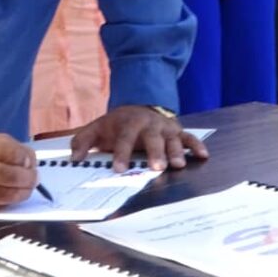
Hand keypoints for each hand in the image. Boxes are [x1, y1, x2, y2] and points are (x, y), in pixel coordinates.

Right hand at [0, 128, 37, 211]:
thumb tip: (28, 159)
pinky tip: (10, 195)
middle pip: (9, 176)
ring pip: (4, 196)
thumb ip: (3, 145)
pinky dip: (6, 201)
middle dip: (28, 178)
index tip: (30, 160)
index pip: (9, 153)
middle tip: (34, 177)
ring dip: (21, 193)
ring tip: (26, 188)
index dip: (25, 158)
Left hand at [70, 105, 208, 172]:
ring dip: (176, 152)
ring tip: (177, 165)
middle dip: (154, 153)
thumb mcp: (97, 129)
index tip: (118, 169)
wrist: (138, 106)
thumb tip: (74, 159)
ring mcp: (165, 128)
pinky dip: (196, 146)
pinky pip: (189, 138)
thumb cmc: (117, 125)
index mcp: (128, 123)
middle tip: (155, 167)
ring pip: (172, 139)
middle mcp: (149, 125)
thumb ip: (83, 142)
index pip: (124, 139)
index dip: (122, 153)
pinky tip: (203, 156)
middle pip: (152, 139)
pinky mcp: (178, 131)